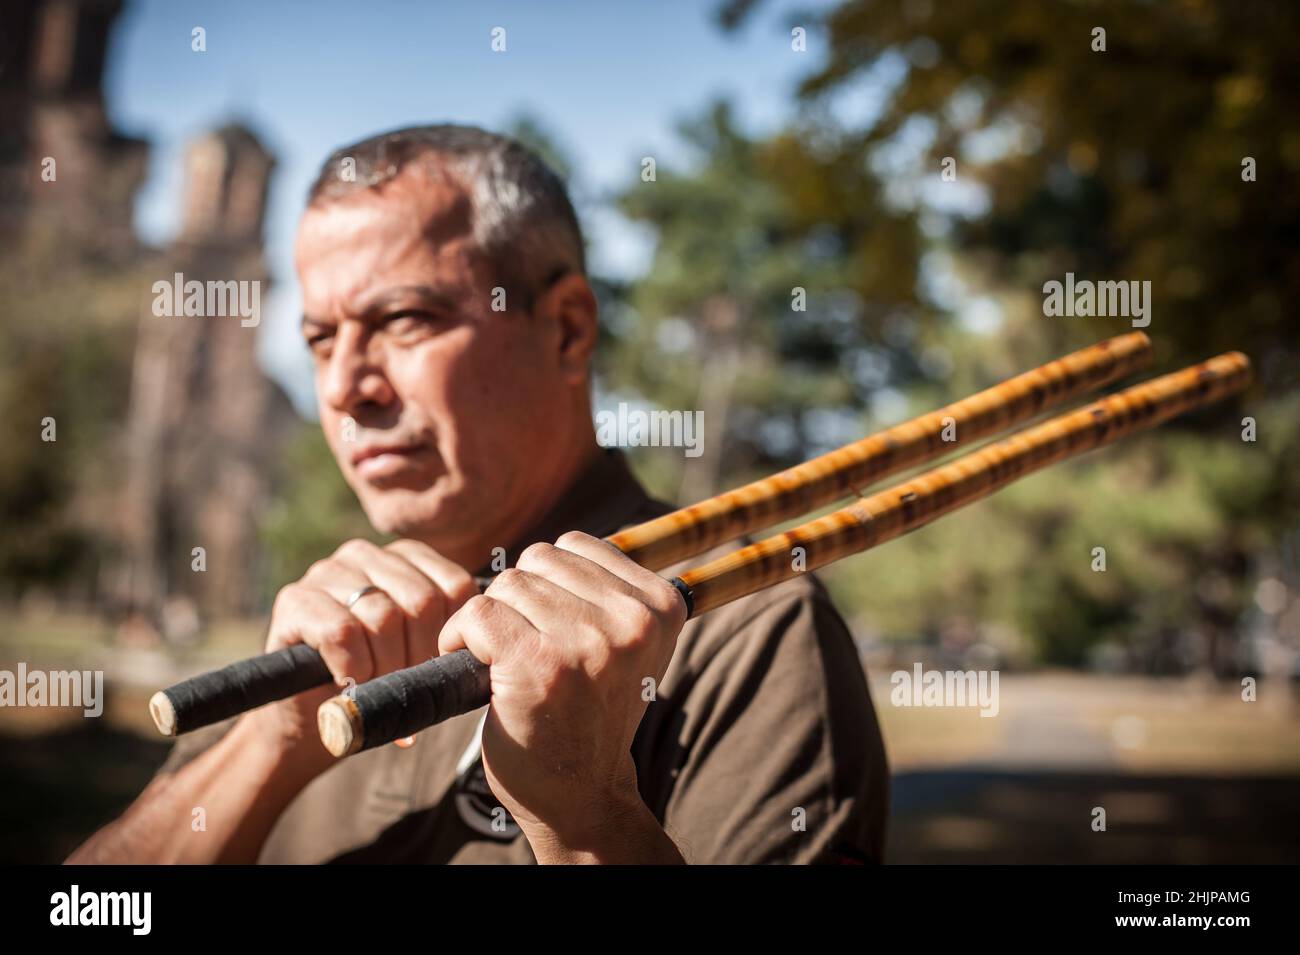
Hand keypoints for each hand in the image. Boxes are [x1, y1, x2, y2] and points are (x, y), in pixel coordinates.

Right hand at [250, 538, 476, 772]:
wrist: (311, 716)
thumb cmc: (377, 681)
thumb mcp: (420, 651)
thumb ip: (449, 633)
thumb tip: (490, 639)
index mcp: (406, 558)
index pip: (455, 585)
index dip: (453, 635)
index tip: (438, 669)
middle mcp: (366, 554)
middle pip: (421, 601)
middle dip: (421, 656)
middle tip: (408, 686)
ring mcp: (327, 572)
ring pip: (383, 617)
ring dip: (386, 667)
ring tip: (378, 688)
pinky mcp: (294, 600)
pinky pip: (341, 632)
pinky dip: (353, 667)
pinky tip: (348, 682)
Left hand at [436, 531, 687, 853]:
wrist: (582, 795)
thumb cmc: (592, 713)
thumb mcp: (624, 645)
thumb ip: (606, 593)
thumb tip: (560, 546)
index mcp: (661, 606)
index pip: (577, 545)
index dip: (549, 583)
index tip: (554, 628)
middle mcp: (631, 620)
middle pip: (539, 559)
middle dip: (519, 598)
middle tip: (526, 647)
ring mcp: (585, 642)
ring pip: (507, 584)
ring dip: (491, 620)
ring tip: (504, 661)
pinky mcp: (536, 664)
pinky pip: (478, 612)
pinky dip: (459, 637)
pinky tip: (474, 667)